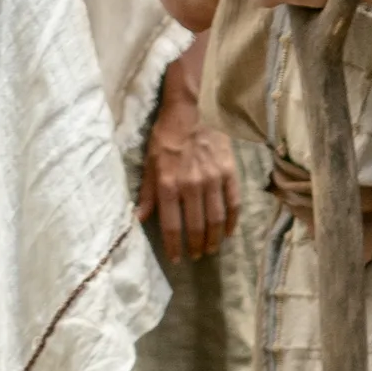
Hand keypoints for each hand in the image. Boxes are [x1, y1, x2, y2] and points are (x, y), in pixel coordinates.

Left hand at [137, 62, 239, 262]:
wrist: (194, 111)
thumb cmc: (167, 136)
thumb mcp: (149, 162)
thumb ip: (146, 192)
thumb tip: (138, 218)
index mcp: (168, 184)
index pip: (172, 224)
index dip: (174, 245)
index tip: (176, 259)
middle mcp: (191, 186)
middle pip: (196, 226)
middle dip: (195, 246)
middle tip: (194, 257)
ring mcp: (213, 180)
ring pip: (216, 219)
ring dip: (213, 239)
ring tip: (210, 249)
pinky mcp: (230, 174)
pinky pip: (233, 203)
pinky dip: (232, 222)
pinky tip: (228, 233)